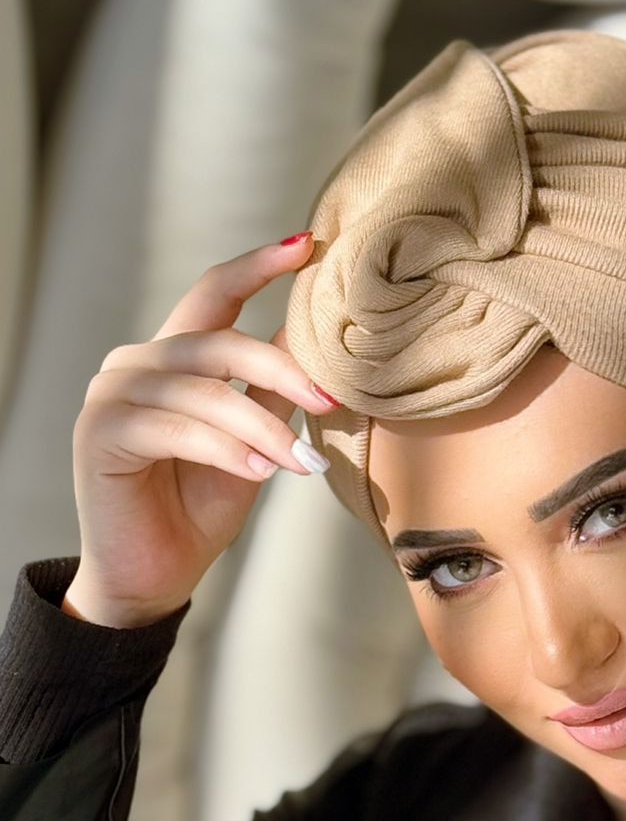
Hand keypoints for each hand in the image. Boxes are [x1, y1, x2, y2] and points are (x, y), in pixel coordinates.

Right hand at [62, 234, 336, 625]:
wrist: (153, 574)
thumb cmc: (199, 506)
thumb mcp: (254, 440)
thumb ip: (274, 392)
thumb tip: (321, 343)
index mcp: (174, 356)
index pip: (214, 292)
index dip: (258, 266)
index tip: (307, 246)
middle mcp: (138, 363)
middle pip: (216, 340)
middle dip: (280, 368)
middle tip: (330, 399)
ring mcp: (113, 395)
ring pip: (202, 390)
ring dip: (260, 425)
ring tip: (300, 463)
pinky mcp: (101, 434)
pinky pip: (174, 428)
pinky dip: (224, 448)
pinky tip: (260, 470)